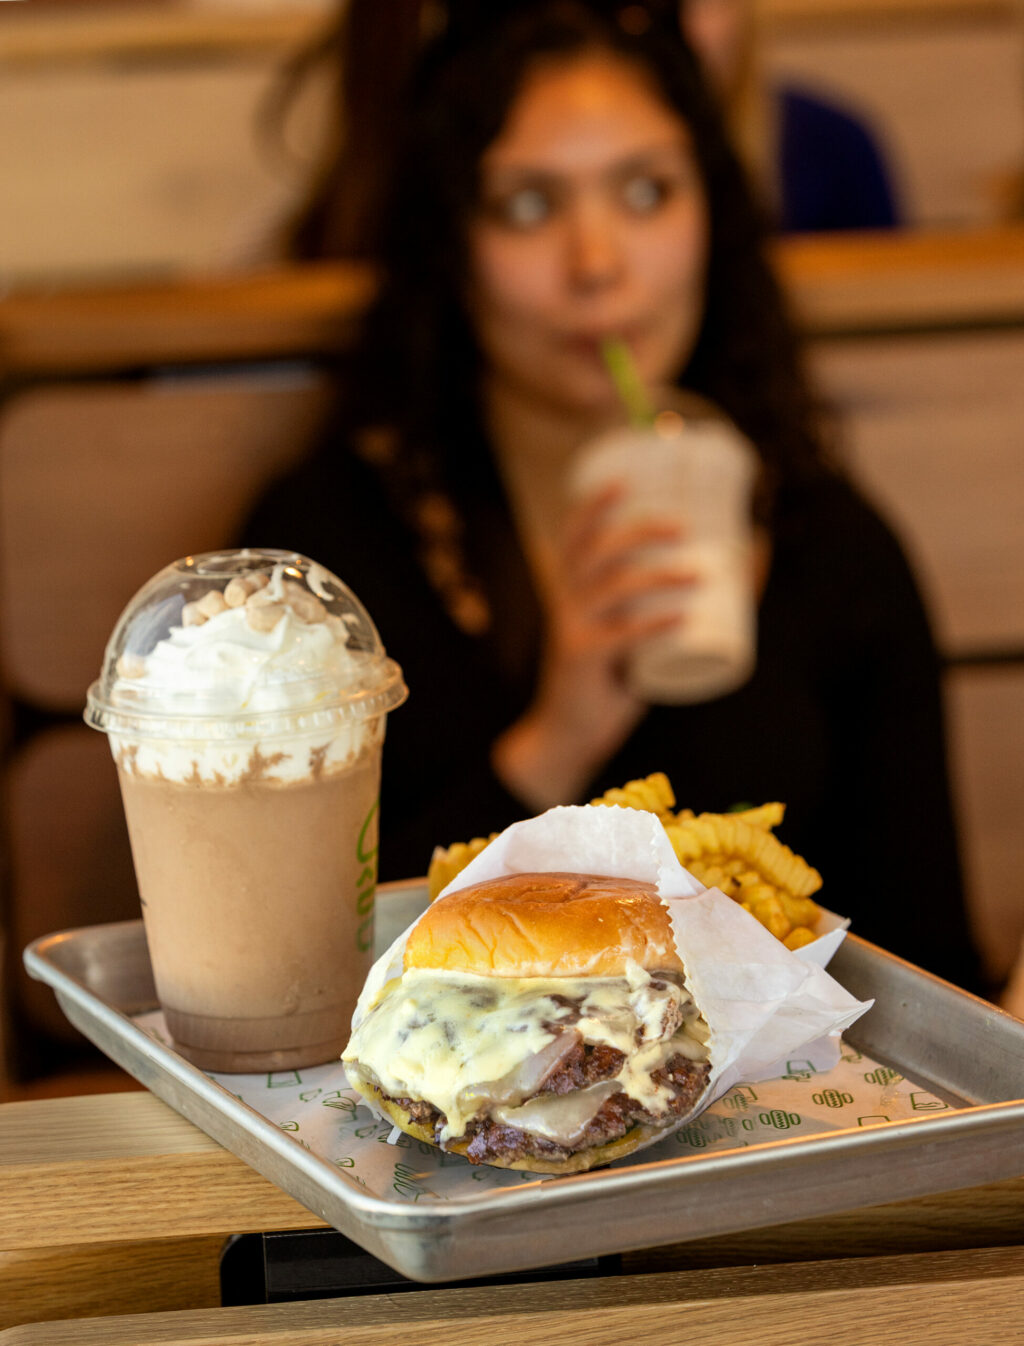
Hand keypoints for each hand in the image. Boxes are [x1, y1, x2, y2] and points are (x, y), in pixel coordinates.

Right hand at [493, 482, 694, 808]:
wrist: (568, 735)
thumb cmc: (608, 681)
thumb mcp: (630, 639)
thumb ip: (664, 610)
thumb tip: (739, 577)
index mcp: (572, 591)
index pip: (575, 537)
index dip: (593, 505)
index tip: (622, 479)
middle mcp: (566, 603)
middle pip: (598, 551)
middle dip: (639, 531)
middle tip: (682, 526)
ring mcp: (572, 630)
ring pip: (614, 587)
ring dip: (659, 575)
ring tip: (698, 574)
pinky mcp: (582, 660)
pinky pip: (620, 635)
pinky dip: (654, 623)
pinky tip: (681, 616)